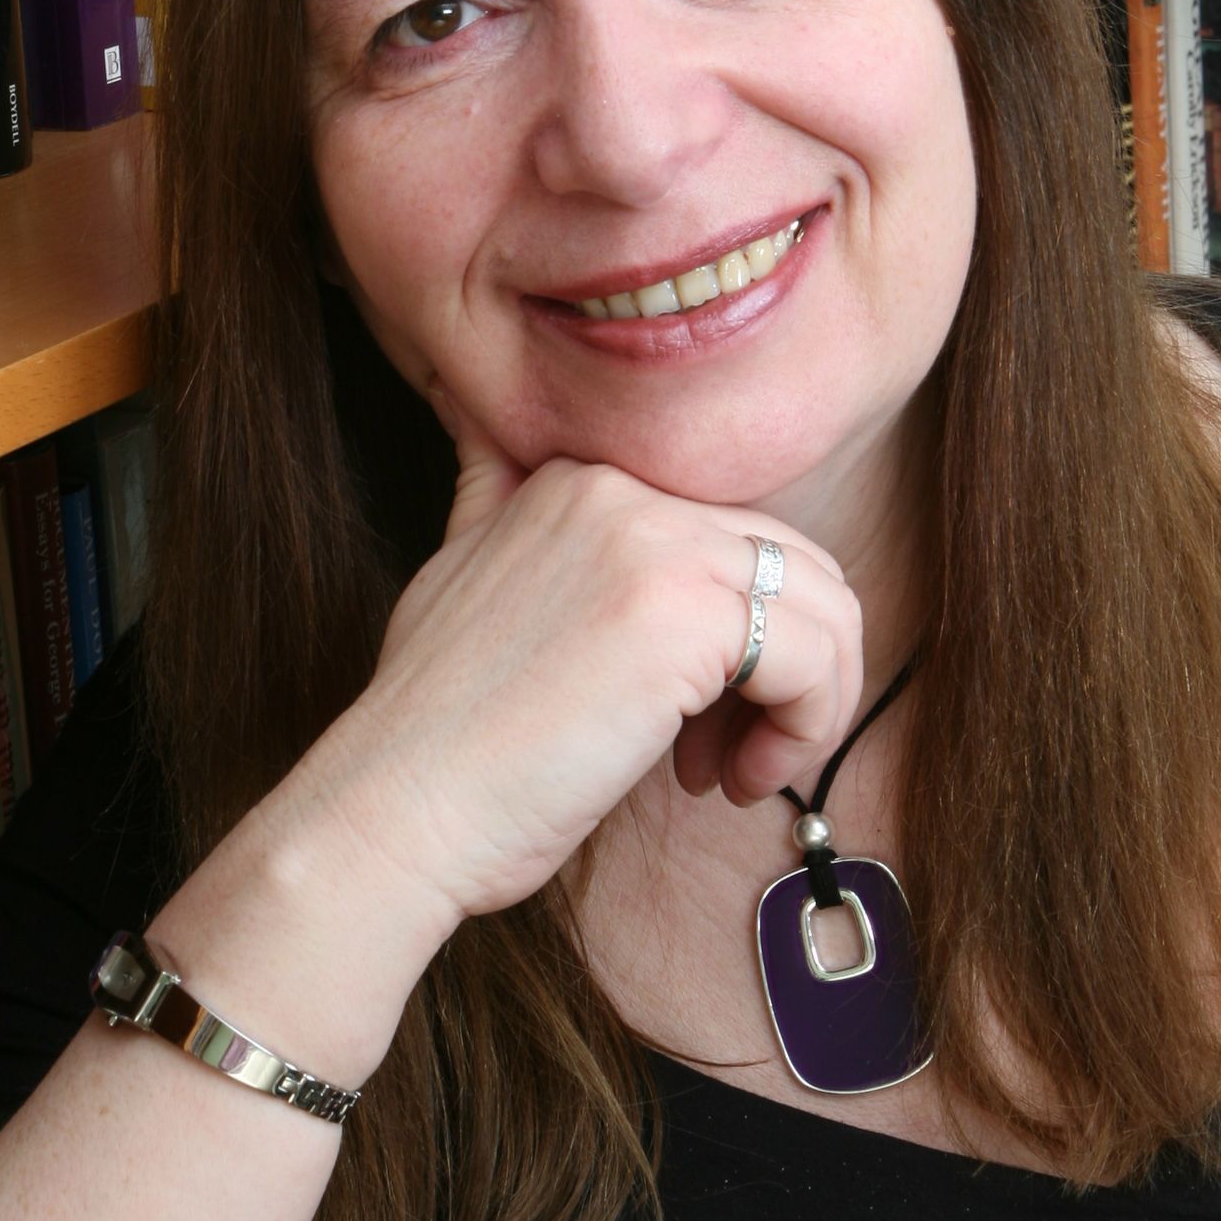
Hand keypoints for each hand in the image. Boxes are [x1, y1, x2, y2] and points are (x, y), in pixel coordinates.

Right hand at [315, 402, 864, 927]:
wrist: (398, 805)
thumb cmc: (438, 733)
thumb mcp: (456, 570)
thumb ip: (491, 493)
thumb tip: (471, 415)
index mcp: (579, 482)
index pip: (733, 538)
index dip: (736, 639)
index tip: (692, 721)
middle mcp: (622, 492)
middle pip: (793, 566)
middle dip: (786, 669)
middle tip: (726, 754)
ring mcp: (656, 545)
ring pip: (823, 611)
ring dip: (806, 705)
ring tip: (739, 772)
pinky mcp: (686, 617)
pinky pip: (816, 659)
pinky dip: (804, 730)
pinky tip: (735, 783)